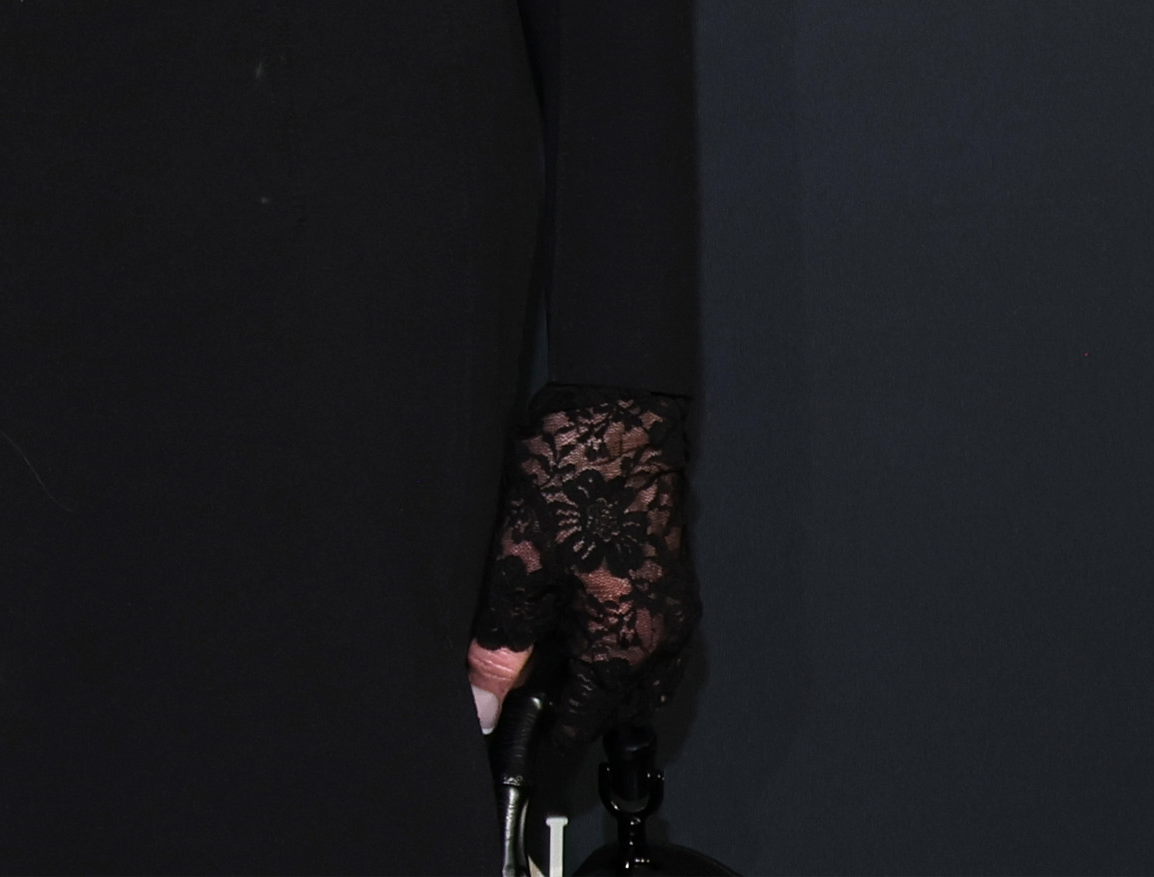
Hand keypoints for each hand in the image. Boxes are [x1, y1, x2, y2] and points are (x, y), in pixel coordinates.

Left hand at [467, 387, 696, 814]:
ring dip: (581, 670)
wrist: (620, 406)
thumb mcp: (519, 562)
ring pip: (625, 670)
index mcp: (629, 643)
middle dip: (561, 705)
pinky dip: (599, 638)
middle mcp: (663, 636)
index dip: (540, 739)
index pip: (583, 724)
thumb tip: (481, 700)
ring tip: (526, 649)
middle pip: (608, 702)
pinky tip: (559, 613)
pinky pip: (637, 636)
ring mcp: (672, 609)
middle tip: (505, 692)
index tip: (507, 747)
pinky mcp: (667, 580)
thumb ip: (500, 641)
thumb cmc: (575, 473)